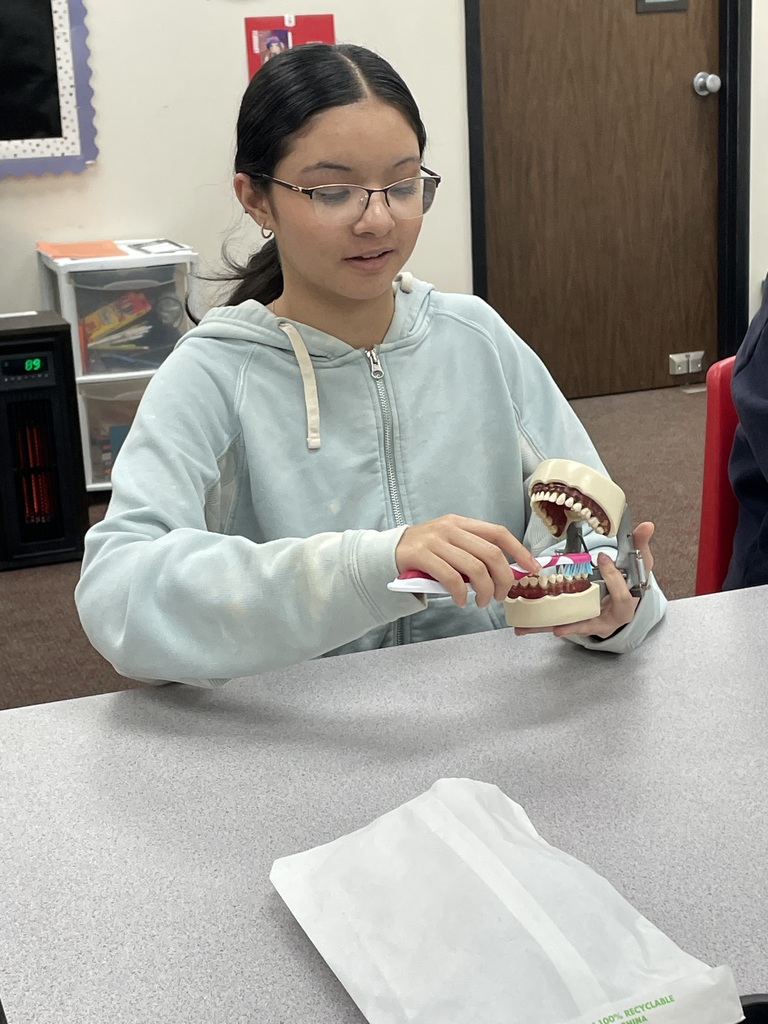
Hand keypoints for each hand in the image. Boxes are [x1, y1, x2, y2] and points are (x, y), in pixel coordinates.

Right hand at [395, 514, 539, 607]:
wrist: (386, 552)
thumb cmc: (424, 552)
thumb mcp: (450, 544)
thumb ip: (472, 552)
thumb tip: (505, 574)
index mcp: (461, 523)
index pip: (498, 533)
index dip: (519, 551)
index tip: (532, 568)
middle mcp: (450, 528)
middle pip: (491, 554)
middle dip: (503, 579)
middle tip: (501, 596)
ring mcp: (435, 541)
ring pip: (475, 568)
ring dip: (484, 591)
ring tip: (482, 602)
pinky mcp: (421, 555)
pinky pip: (451, 578)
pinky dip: (460, 594)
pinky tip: (460, 601)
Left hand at [515, 521, 654, 638]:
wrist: (625, 599)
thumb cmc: (631, 580)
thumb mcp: (639, 563)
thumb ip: (641, 544)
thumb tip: (647, 525)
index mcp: (627, 605)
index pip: (622, 595)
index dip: (613, 577)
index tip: (602, 557)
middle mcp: (609, 620)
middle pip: (593, 621)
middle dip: (576, 621)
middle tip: (561, 622)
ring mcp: (592, 623)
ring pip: (571, 627)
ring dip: (550, 628)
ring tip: (534, 629)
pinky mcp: (578, 622)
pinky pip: (560, 623)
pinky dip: (543, 625)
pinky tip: (523, 627)